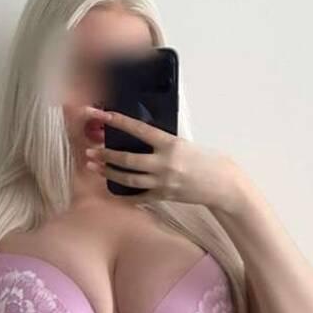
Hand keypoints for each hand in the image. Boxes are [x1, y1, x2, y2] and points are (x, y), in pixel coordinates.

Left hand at [83, 107, 250, 214]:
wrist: (222, 185)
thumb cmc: (206, 160)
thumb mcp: (185, 144)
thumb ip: (164, 142)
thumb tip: (142, 136)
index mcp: (171, 144)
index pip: (139, 130)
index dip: (119, 122)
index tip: (103, 115)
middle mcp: (164, 163)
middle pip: (127, 159)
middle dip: (105, 155)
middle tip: (90, 151)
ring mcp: (162, 182)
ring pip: (128, 179)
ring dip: (108, 173)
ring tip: (93, 167)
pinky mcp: (163, 197)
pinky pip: (138, 197)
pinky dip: (123, 195)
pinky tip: (110, 191)